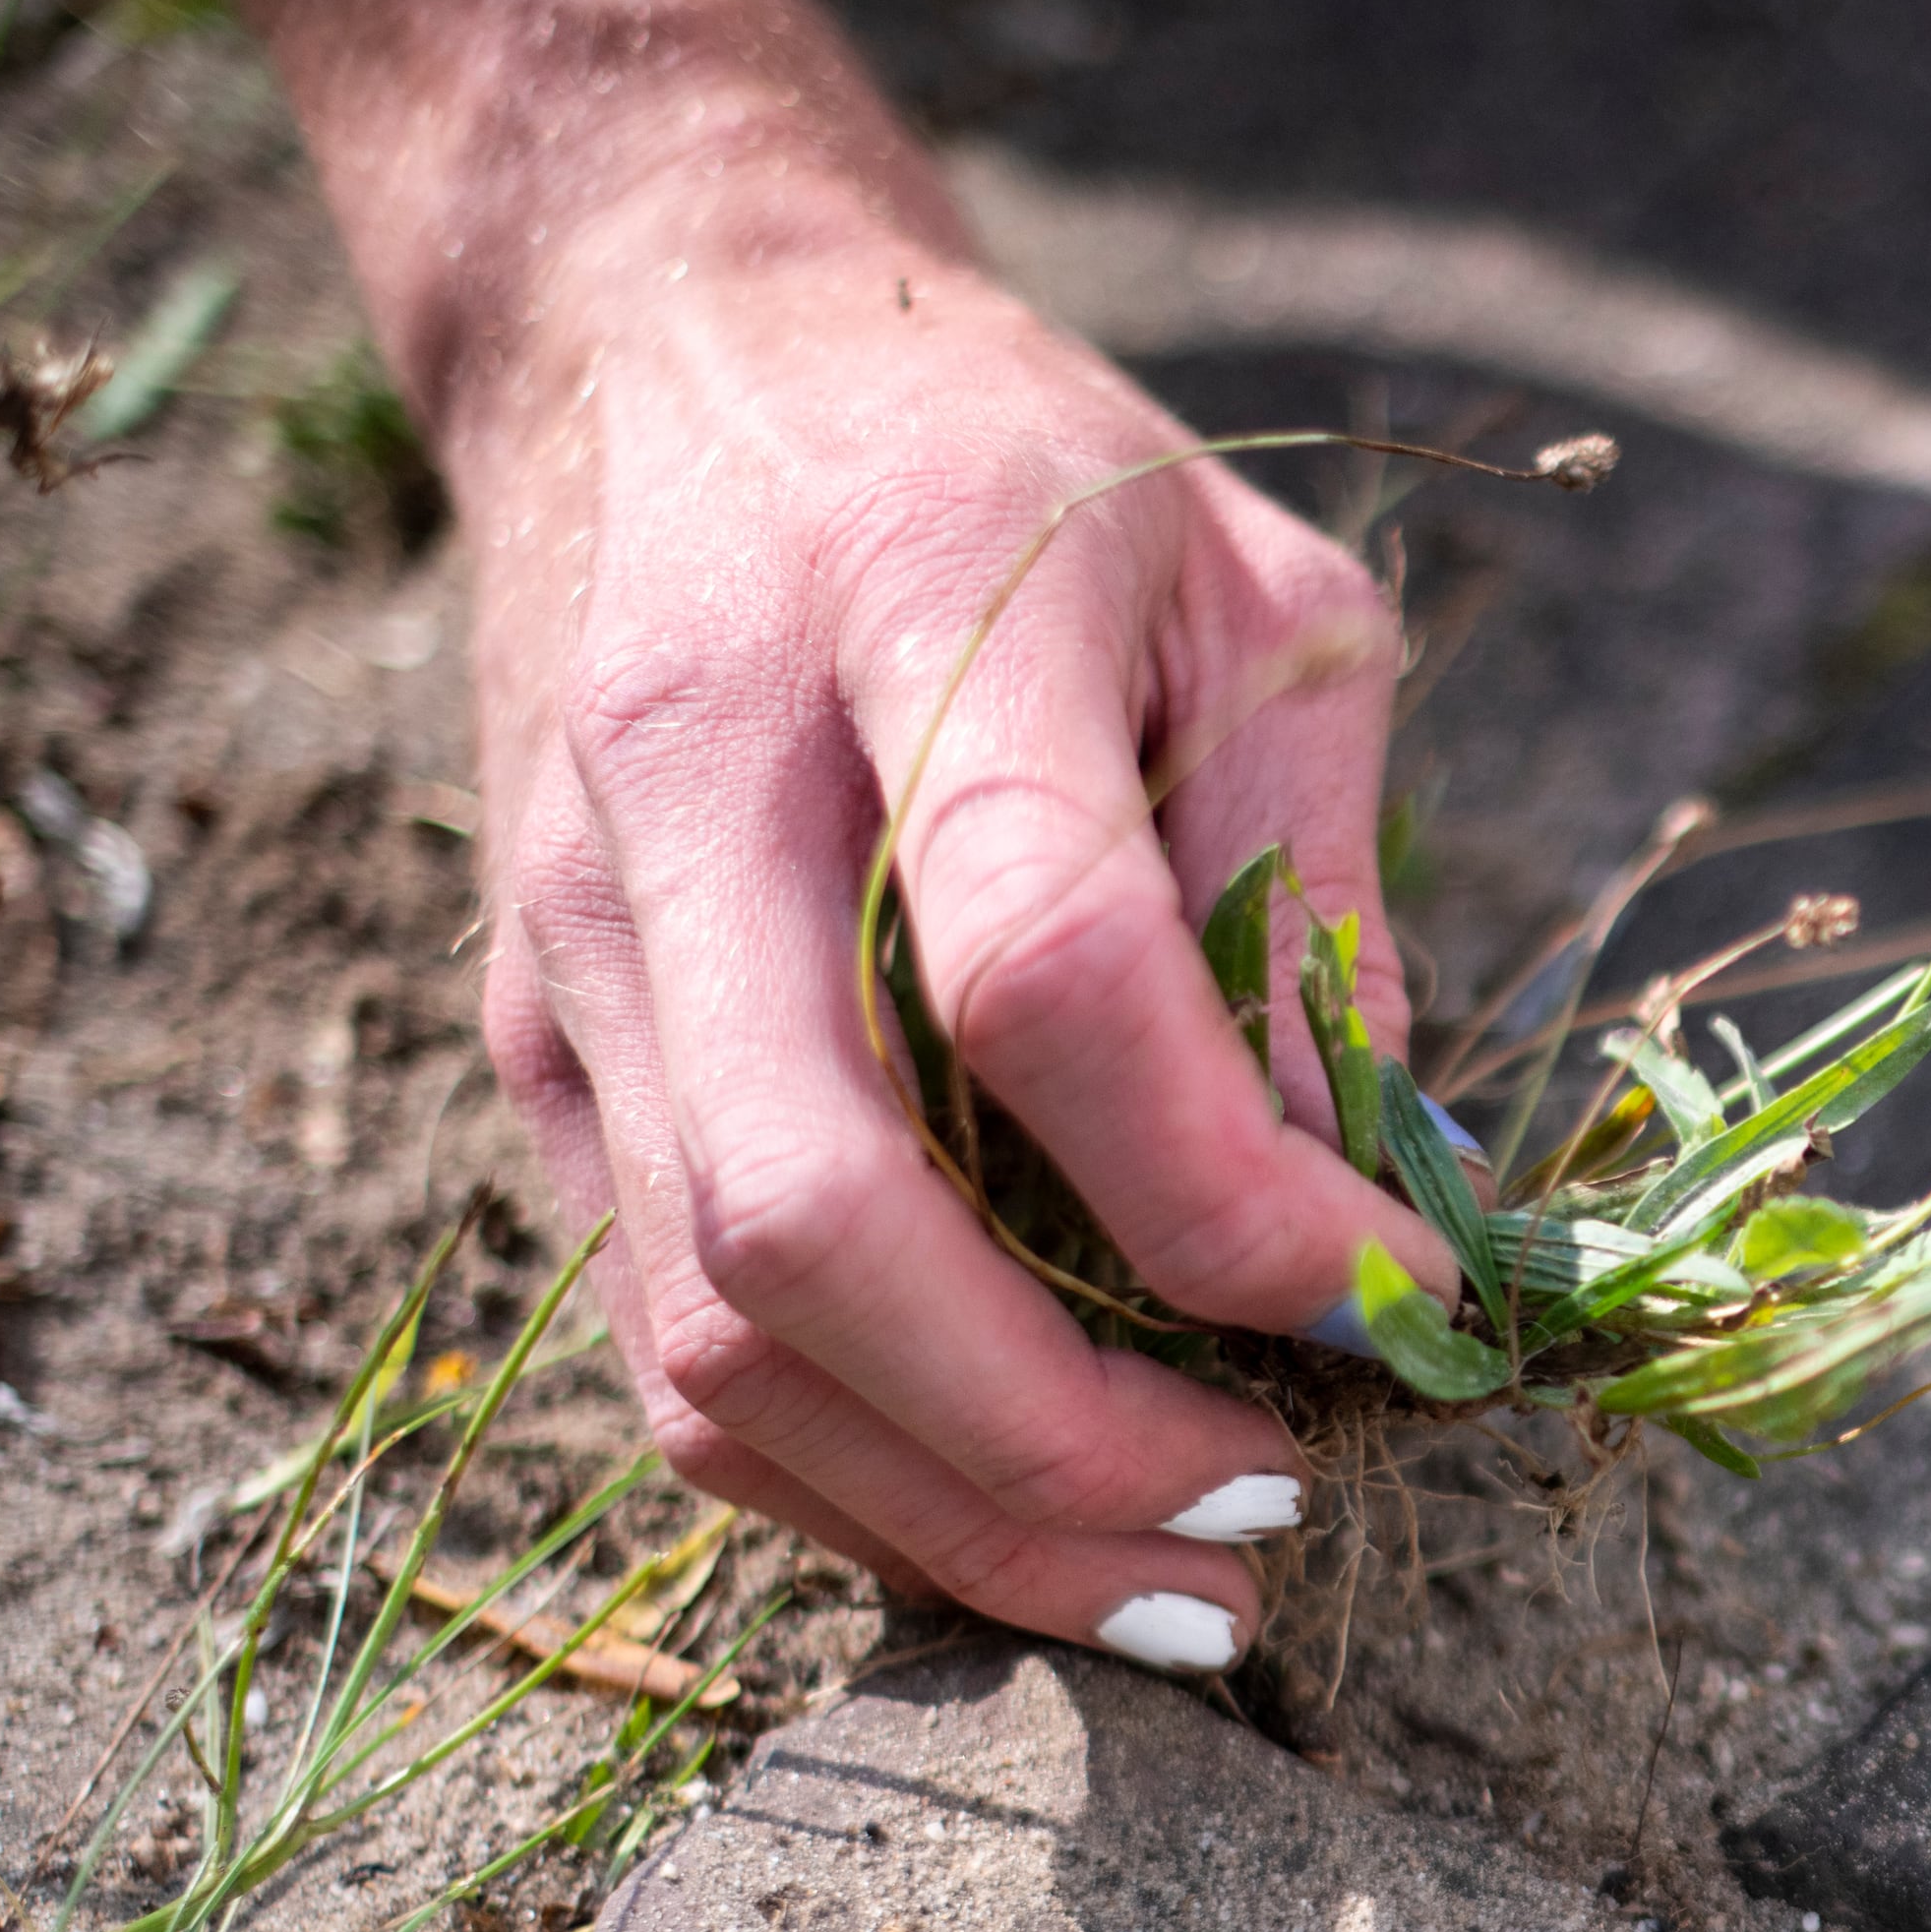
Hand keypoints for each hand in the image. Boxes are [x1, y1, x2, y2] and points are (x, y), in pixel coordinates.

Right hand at [460, 215, 1441, 1673]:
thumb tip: (1395, 1207)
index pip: (1048, 976)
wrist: (668, 344)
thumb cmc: (1015, 473)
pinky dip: (854, 1479)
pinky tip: (1026, 1517)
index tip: (1390, 1303)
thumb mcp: (1253, 597)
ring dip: (958, 1516)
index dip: (1229, 1197)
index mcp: (905, 622)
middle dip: (1061, 1441)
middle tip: (1262, 1528)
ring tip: (1172, 1587)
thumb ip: (1323, 891)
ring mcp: (576, 948)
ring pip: (711, 1339)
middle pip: (819, 1225)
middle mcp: (692, 804)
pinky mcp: (535, 1052)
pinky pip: (668, 1343)